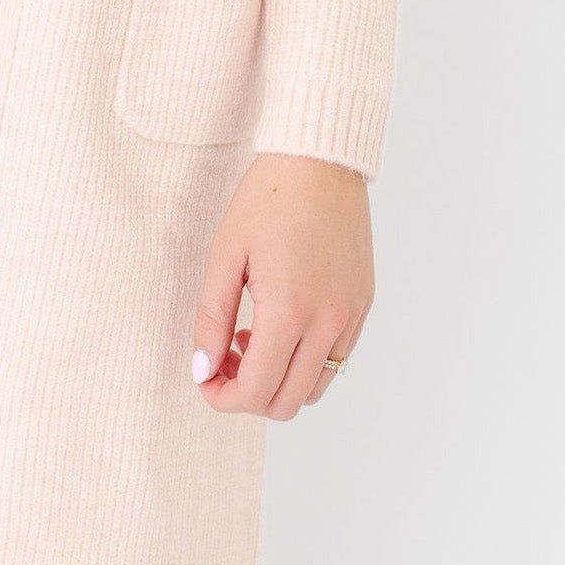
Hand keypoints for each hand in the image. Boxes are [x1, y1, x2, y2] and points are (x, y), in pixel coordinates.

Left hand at [190, 151, 371, 418]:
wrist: (319, 162)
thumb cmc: (266, 200)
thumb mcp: (224, 256)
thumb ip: (211, 320)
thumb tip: (202, 371)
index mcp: (289, 311)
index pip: (257, 391)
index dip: (223, 399)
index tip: (205, 379)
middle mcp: (328, 322)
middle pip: (287, 402)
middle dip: (248, 395)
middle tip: (224, 359)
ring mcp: (351, 317)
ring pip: (314, 388)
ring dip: (278, 380)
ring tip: (252, 338)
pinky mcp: (362, 306)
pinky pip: (336, 360)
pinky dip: (305, 361)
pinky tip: (282, 324)